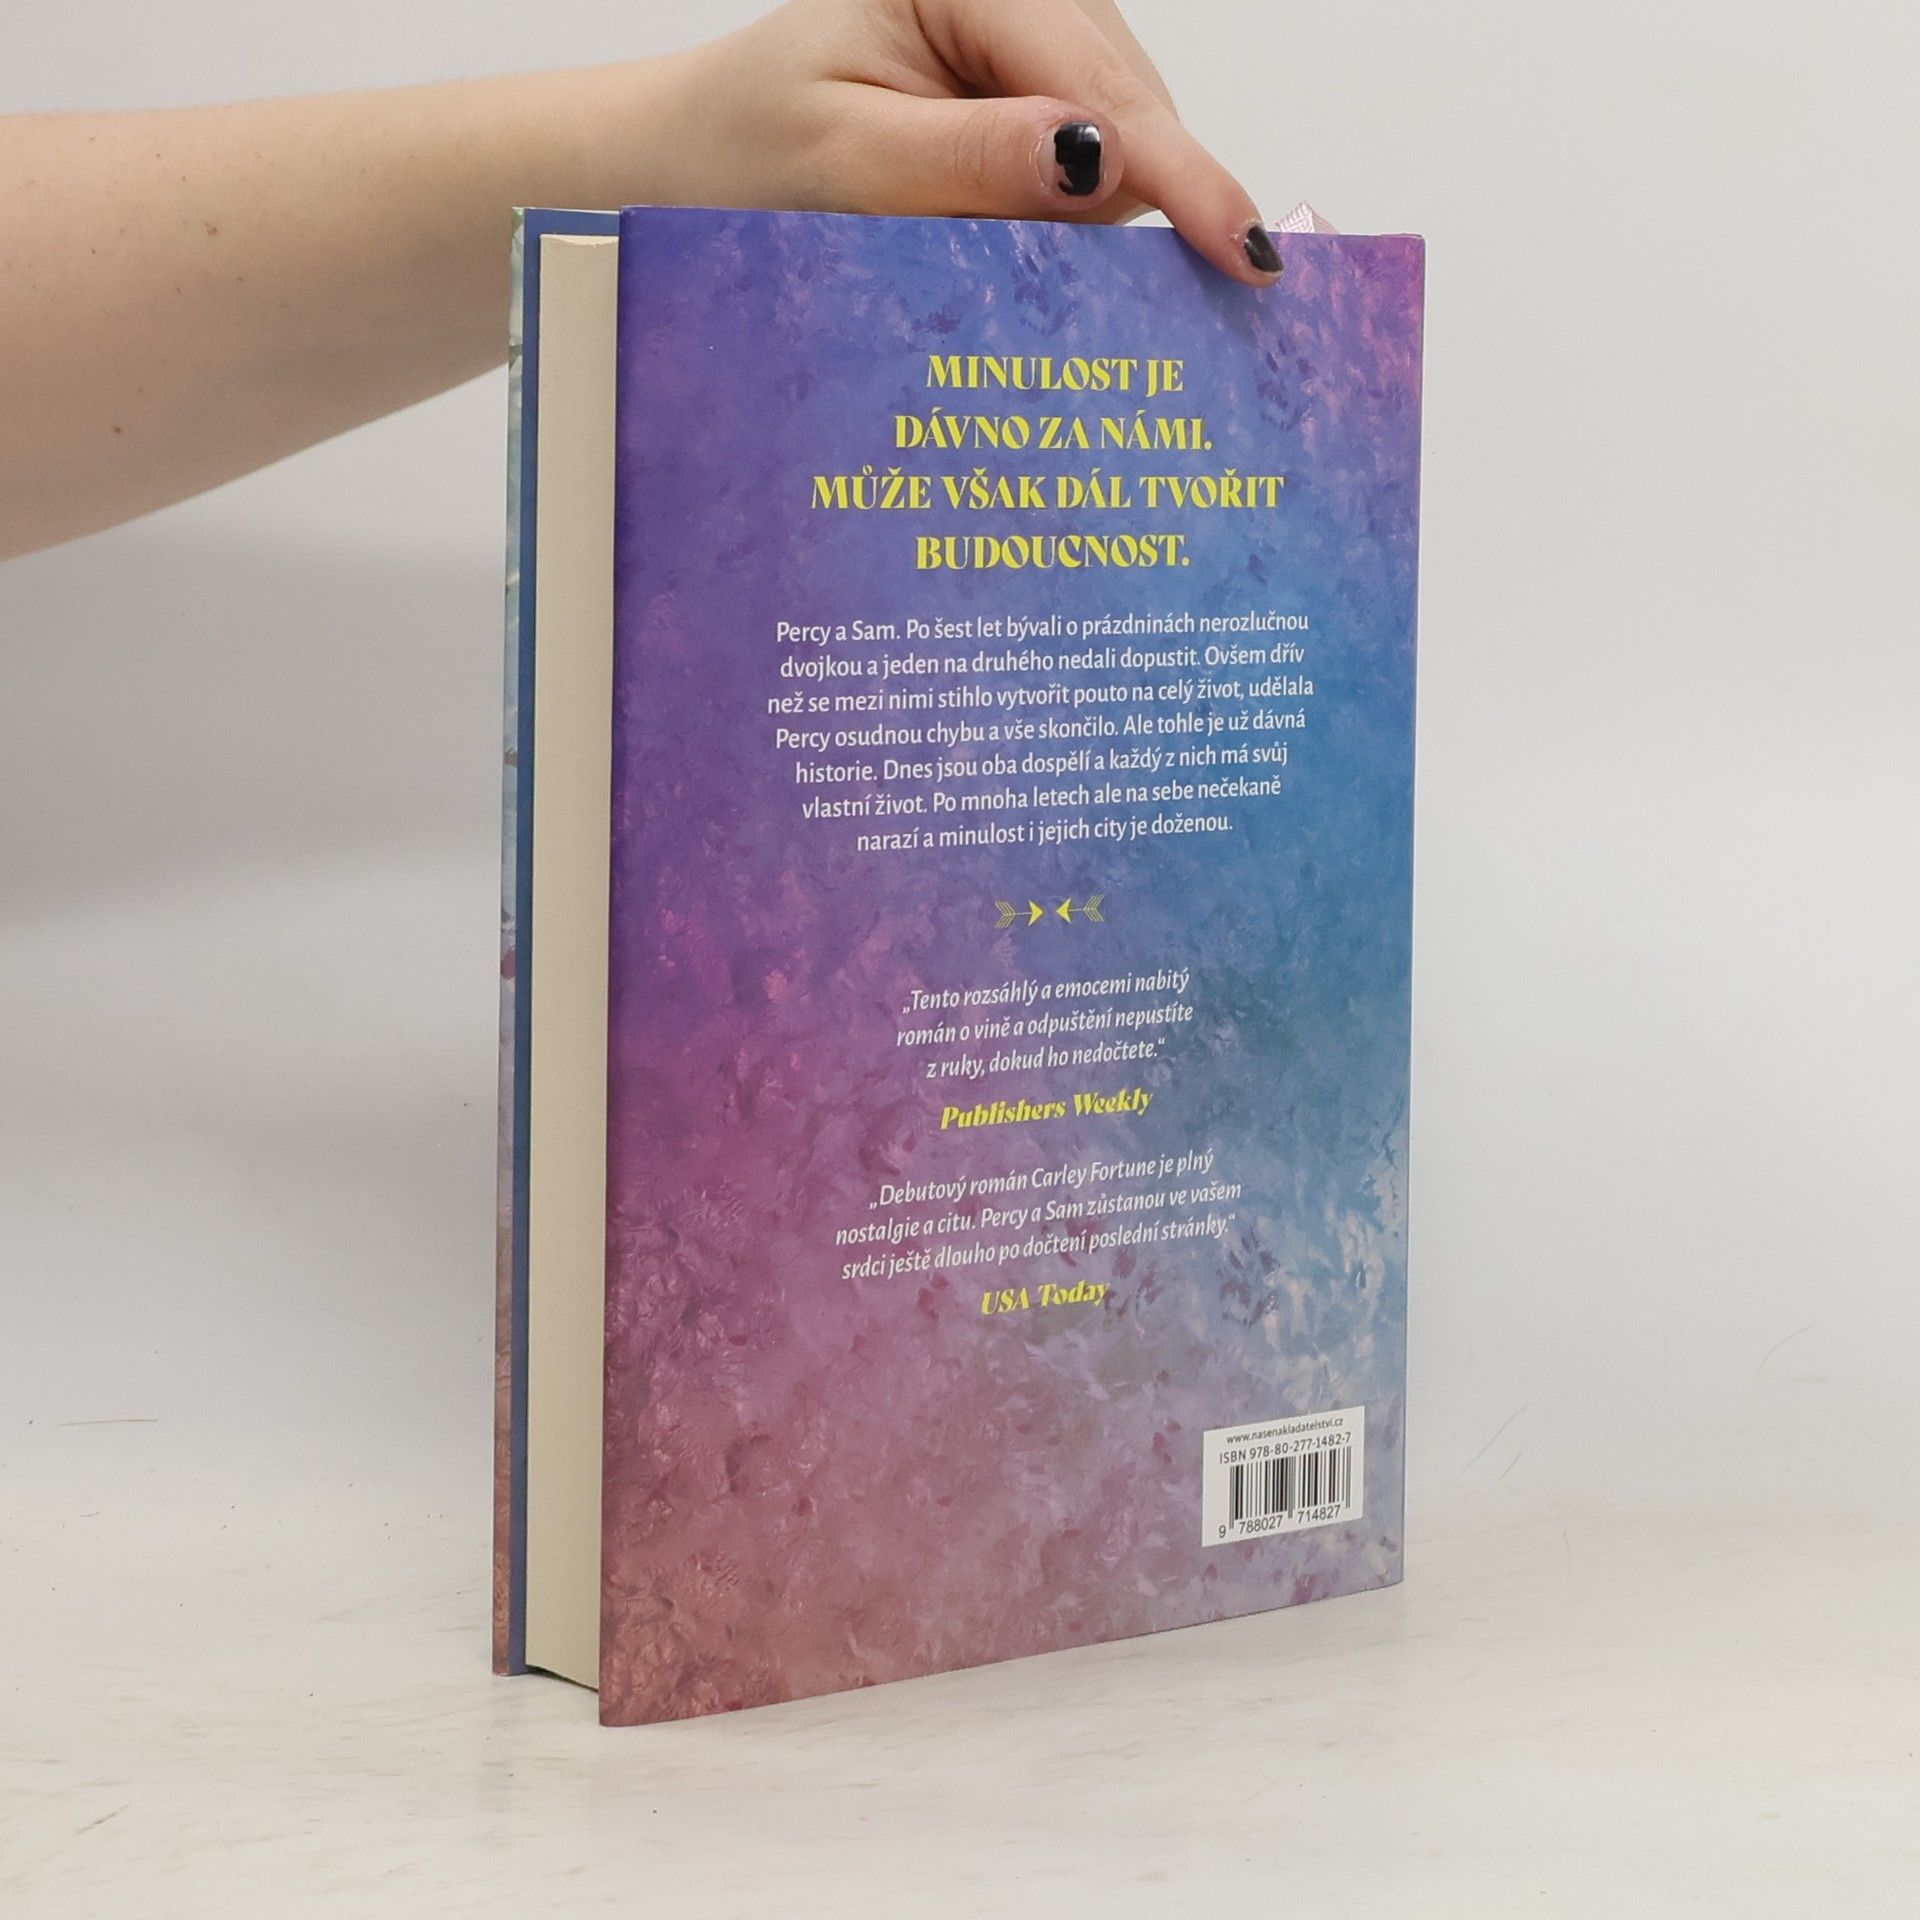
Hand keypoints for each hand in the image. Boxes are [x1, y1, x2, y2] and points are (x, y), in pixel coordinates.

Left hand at [651, 0, 1283, 282]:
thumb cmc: (746, 150)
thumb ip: (974, 162)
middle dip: (1139, 203)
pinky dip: (1078, 224)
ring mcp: (1033, 40)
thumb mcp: (848, 161)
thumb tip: (1102, 162)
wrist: (697, 155)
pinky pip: (1092, 163)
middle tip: (1126, 300)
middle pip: (1133, 107)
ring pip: (1126, 139)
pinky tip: (1041, 257)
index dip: (1179, 172)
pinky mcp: (1031, 92)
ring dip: (1103, 223)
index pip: (1099, 80)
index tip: (1243, 254)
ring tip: (1039, 276)